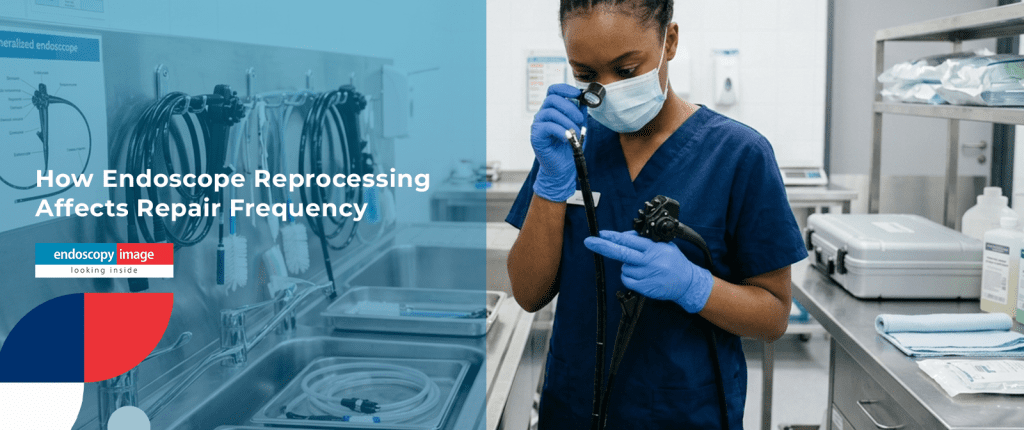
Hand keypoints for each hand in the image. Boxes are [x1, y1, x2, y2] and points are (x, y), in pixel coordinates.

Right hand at [531, 84, 586, 201]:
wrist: (563, 168)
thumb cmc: (569, 147)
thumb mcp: (578, 126)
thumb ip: (580, 113)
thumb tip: (584, 100)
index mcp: (552, 110)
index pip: (553, 91)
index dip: (565, 89)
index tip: (577, 94)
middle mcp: (542, 115)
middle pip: (552, 99)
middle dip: (569, 107)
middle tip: (579, 119)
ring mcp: (537, 125)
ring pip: (550, 112)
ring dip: (567, 121)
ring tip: (574, 132)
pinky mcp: (536, 136)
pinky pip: (548, 126)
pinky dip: (560, 131)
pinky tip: (567, 138)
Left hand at [584, 230, 713, 312]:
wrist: (686, 282)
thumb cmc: (674, 262)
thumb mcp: (663, 245)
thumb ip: (644, 241)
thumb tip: (625, 237)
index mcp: (654, 248)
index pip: (630, 240)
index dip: (614, 237)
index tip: (602, 233)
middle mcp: (650, 261)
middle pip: (622, 253)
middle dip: (604, 246)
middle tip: (589, 241)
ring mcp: (647, 275)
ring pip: (624, 268)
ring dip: (628, 266)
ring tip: (643, 267)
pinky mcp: (645, 288)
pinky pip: (627, 280)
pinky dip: (629, 277)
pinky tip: (641, 275)